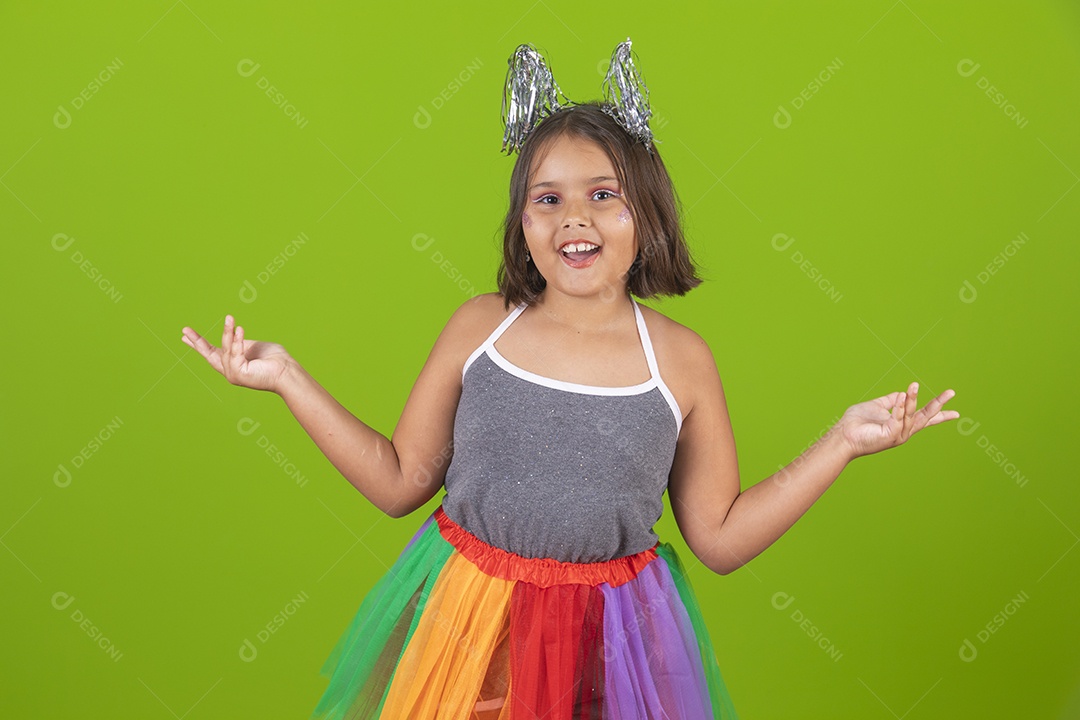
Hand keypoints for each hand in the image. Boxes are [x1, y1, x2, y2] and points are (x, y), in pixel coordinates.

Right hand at [181, 315, 295, 392]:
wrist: (287, 371)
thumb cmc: (275, 359)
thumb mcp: (252, 346)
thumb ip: (240, 342)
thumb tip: (232, 333)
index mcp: (232, 364)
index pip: (212, 353)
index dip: (199, 344)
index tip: (184, 336)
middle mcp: (230, 371)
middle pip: (209, 354)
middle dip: (197, 342)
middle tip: (184, 330)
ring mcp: (233, 374)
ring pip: (225, 349)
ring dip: (227, 332)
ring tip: (230, 318)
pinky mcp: (239, 374)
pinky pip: (235, 352)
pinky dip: (237, 340)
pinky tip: (240, 329)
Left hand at [835, 382, 958, 459]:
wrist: (843, 434)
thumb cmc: (857, 422)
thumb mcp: (876, 406)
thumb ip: (890, 401)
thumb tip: (902, 393)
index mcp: (901, 424)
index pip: (924, 419)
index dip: (940, 414)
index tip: (956, 413)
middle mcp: (903, 431)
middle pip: (926, 418)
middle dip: (938, 405)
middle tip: (951, 392)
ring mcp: (898, 435)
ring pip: (911, 415)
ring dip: (913, 399)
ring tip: (914, 386)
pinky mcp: (890, 435)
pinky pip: (898, 418)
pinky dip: (901, 407)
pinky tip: (902, 395)